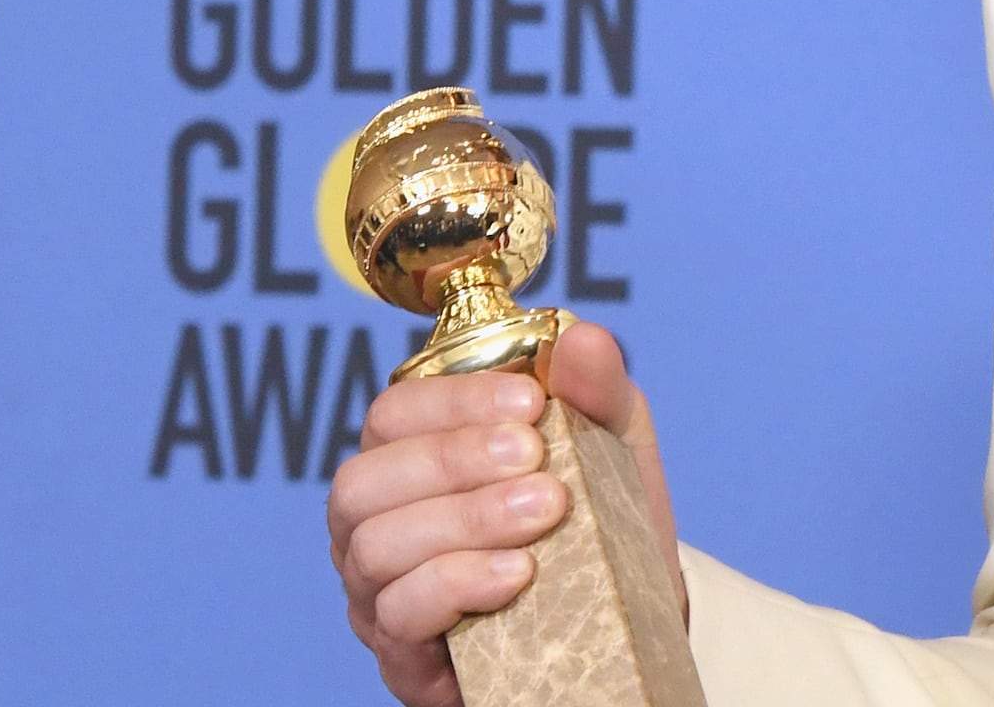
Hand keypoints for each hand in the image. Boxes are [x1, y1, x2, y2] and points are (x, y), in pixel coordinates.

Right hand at [325, 323, 680, 706]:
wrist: (630, 619)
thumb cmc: (601, 516)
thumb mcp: (610, 444)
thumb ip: (595, 389)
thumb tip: (583, 337)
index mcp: (410, 456)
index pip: (394, 413)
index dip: (454, 401)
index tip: (531, 402)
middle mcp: (376, 521)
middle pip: (363, 479)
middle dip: (452, 460)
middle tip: (536, 459)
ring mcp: (380, 591)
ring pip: (375, 546)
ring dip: (463, 521)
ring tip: (542, 513)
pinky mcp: (404, 655)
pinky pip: (399, 614)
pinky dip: (457, 584)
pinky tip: (517, 574)